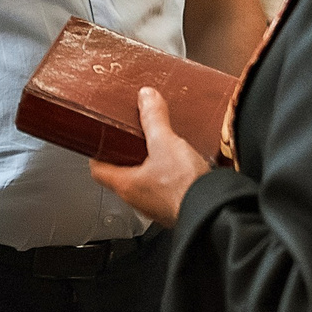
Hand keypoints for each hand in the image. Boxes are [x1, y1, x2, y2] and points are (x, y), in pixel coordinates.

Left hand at [88, 88, 210, 226]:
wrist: (214, 213)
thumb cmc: (185, 189)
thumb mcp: (166, 143)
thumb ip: (154, 118)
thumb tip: (146, 98)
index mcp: (126, 184)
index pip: (97, 169)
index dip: (97, 151)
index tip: (100, 139)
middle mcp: (137, 199)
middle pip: (119, 174)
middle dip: (124, 154)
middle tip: (130, 137)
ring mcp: (155, 205)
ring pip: (142, 182)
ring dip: (146, 165)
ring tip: (156, 147)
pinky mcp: (173, 207)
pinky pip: (162, 188)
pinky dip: (165, 175)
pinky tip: (178, 165)